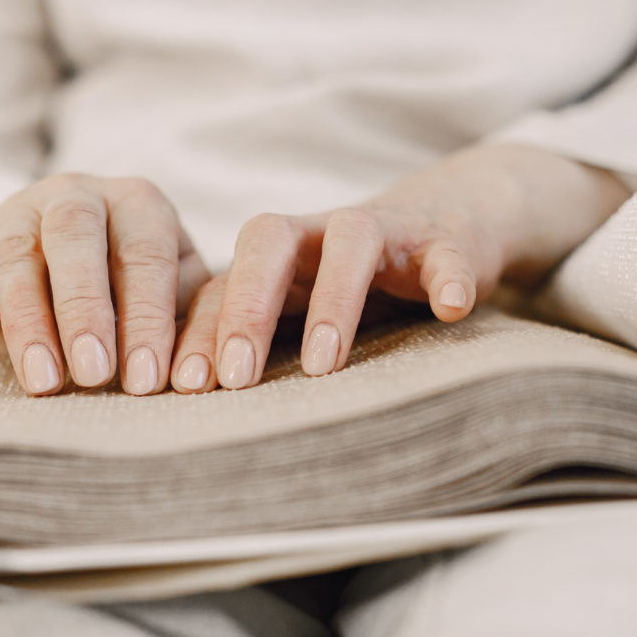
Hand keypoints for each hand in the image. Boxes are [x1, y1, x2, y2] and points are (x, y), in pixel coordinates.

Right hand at [0, 174, 210, 395]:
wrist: (68, 262)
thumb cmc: (138, 291)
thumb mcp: (176, 295)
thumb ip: (192, 323)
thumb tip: (202, 378)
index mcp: (138, 204)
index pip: (145, 253)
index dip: (148, 316)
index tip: (149, 378)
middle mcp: (77, 197)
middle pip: (77, 240)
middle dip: (87, 311)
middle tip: (97, 376)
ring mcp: (16, 215)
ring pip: (15, 255)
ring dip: (28, 320)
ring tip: (44, 382)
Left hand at [167, 144, 631, 392]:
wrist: (447, 223)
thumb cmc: (350, 285)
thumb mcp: (299, 310)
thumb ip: (254, 346)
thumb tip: (187, 414)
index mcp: (272, 257)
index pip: (222, 283)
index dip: (199, 331)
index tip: (185, 387)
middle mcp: (318, 234)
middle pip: (267, 241)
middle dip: (247, 307)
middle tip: (235, 377)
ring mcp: (385, 231)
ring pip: (352, 240)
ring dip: (334, 300)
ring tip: (323, 364)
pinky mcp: (447, 240)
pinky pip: (448, 252)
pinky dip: (449, 277)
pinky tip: (452, 310)